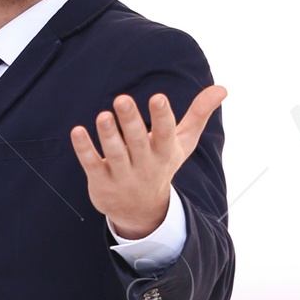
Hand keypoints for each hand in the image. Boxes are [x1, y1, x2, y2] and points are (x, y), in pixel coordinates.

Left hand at [69, 84, 226, 240]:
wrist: (141, 211)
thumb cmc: (161, 165)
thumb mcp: (183, 143)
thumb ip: (198, 114)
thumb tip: (222, 88)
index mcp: (164, 153)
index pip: (165, 134)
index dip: (161, 117)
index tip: (158, 98)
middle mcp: (145, 166)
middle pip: (137, 143)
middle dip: (131, 121)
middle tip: (122, 99)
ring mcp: (122, 176)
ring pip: (115, 154)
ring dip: (108, 135)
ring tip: (103, 115)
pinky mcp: (101, 183)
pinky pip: (92, 164)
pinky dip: (84, 149)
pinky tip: (77, 131)